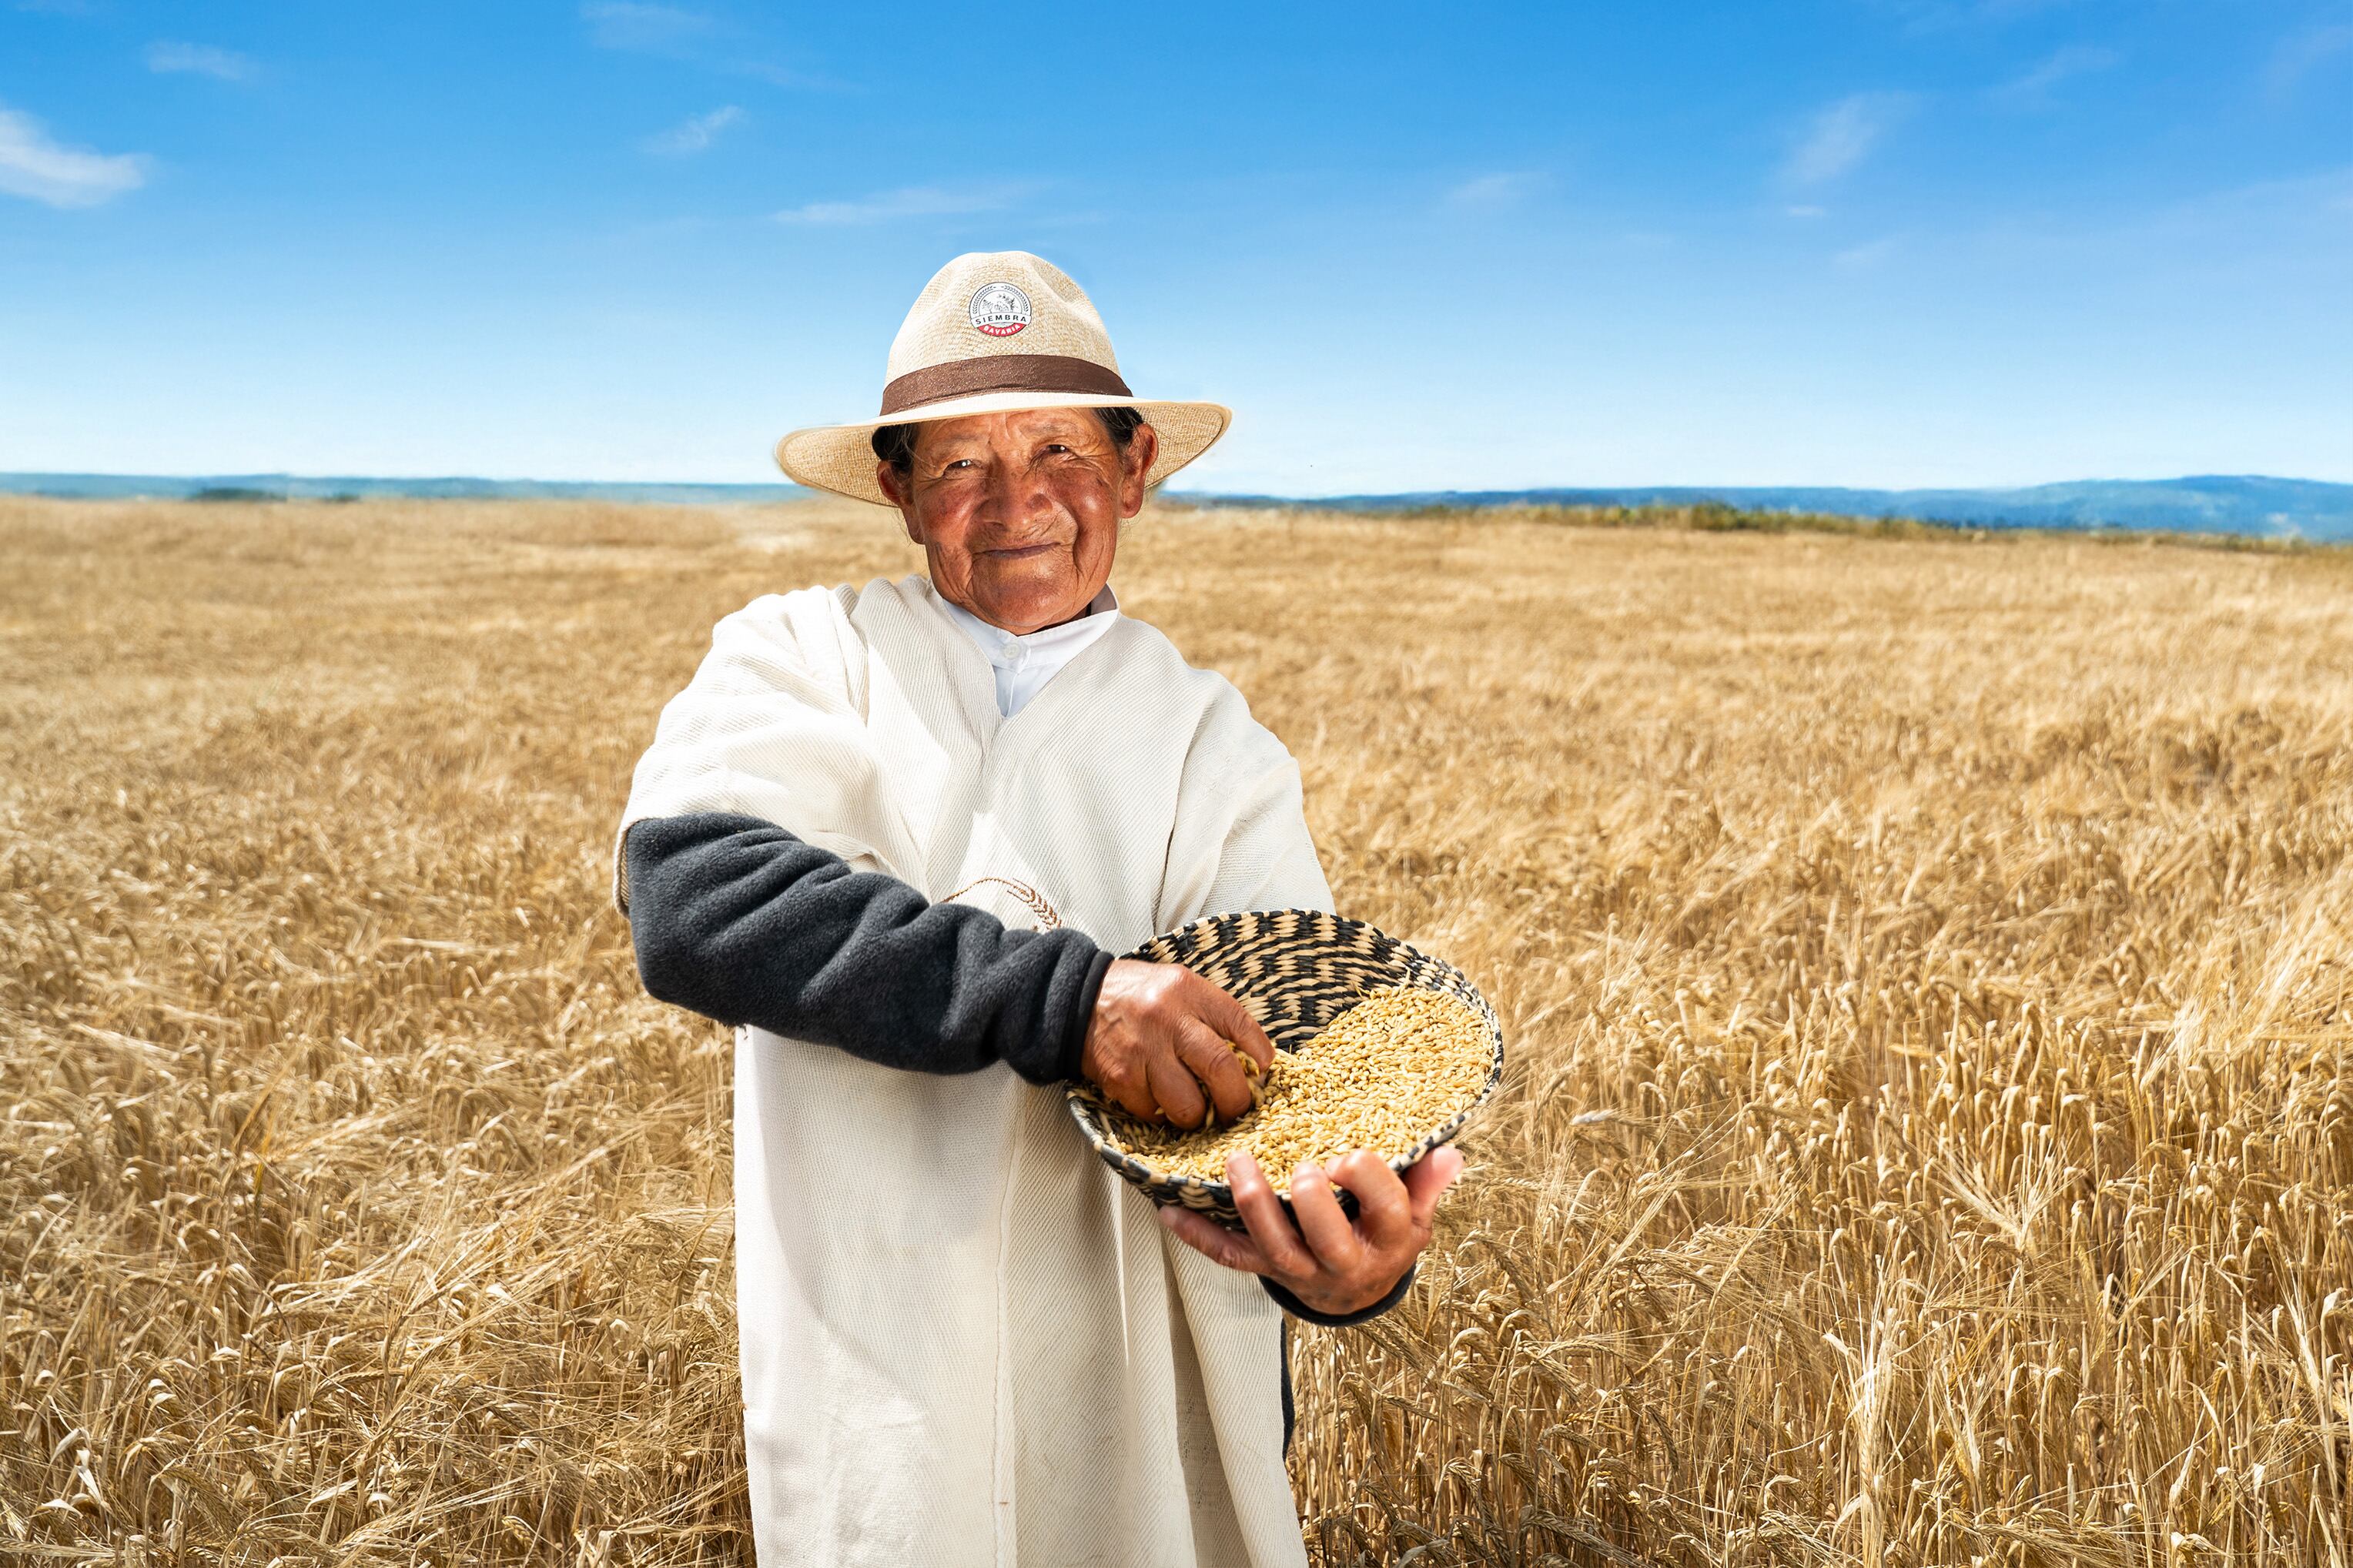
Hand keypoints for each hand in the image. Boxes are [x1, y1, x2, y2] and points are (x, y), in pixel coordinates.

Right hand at [1081, 959, 1275, 1129]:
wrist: (1078, 998)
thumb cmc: (1138, 995)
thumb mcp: (1180, 986)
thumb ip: (1212, 1014)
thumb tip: (1251, 1057)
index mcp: (1188, 991)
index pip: (1239, 1023)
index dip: (1259, 1052)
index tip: (1264, 1069)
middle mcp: (1167, 1019)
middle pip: (1220, 1069)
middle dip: (1235, 1099)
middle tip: (1236, 1107)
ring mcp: (1143, 1051)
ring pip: (1188, 1104)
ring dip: (1198, 1116)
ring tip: (1196, 1110)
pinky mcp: (1120, 1078)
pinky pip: (1154, 1112)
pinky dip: (1162, 1115)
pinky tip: (1160, 1100)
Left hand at [1158, 1145, 1464, 1316]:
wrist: (1357, 1292)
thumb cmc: (1384, 1239)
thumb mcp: (1415, 1217)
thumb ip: (1427, 1183)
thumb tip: (1449, 1152)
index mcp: (1388, 1242)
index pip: (1385, 1209)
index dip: (1366, 1179)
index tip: (1348, 1155)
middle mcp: (1344, 1263)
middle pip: (1327, 1240)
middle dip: (1312, 1202)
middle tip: (1301, 1169)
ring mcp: (1301, 1272)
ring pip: (1273, 1249)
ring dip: (1252, 1207)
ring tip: (1238, 1165)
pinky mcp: (1266, 1271)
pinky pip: (1229, 1257)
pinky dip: (1197, 1235)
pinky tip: (1169, 1212)